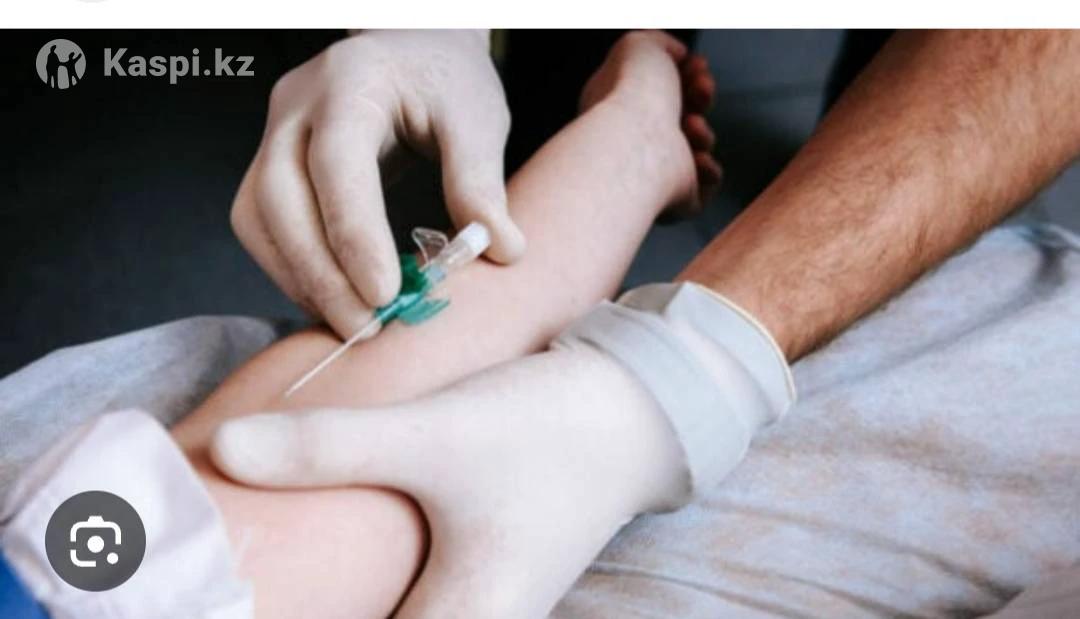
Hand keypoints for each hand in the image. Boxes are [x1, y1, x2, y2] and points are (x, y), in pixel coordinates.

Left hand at [211, 281, 794, 617]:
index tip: (231, 605)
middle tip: (238, 589)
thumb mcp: (436, 436)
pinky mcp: (478, 570)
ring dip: (342, 601)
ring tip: (270, 579)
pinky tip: (330, 559)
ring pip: (394, 615)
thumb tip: (225, 452)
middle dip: (311, 607)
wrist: (637, 407)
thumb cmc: (548, 432)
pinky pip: (410, 600)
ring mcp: (478, 601)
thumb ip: (330, 447)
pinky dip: (367, 589)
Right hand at [231, 30, 524, 336]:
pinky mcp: (271, 166)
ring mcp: (275, 135)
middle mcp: (297, 107)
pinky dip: (293, 270)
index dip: (353, 233)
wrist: (413, 49)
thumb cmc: (446, 79)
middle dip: (318, 273)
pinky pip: (262, 227)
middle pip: (278, 198)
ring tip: (352, 321)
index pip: (336, 163)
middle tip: (366, 327)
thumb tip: (501, 249)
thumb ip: (480, 179)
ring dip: (299, 278)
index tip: (384, 294)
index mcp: (350, 83)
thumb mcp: (476, 115)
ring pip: (256, 218)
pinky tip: (336, 298)